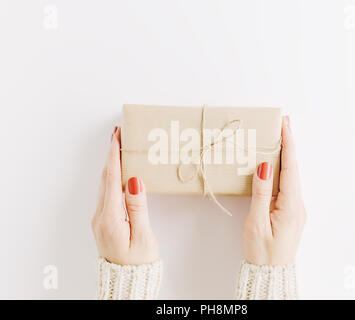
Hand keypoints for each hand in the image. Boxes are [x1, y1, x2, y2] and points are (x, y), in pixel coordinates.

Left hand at [91, 126, 158, 265]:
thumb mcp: (143, 236)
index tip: (117, 136)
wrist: (126, 282)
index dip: (114, 155)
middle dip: (111, 154)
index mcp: (110, 218)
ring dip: (111, 164)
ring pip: (105, 184)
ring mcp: (100, 218)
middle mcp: (101, 215)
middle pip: (105, 178)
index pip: (112, 178)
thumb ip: (137, 207)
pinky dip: (112, 177)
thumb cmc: (138, 262)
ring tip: (119, 147)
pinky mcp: (104, 221)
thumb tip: (133, 180)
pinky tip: (118, 172)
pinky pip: (106, 192)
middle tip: (118, 134)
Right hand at [242, 116, 305, 265]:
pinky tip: (273, 164)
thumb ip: (261, 193)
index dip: (288, 144)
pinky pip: (285, 186)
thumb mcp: (256, 223)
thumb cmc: (262, 252)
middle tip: (281, 123)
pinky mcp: (289, 212)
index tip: (285, 124)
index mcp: (291, 206)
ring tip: (276, 138)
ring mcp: (295, 208)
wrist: (270, 274)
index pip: (290, 168)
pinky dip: (280, 171)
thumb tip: (265, 167)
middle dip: (287, 144)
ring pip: (289, 176)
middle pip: (292, 168)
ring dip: (283, 156)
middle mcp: (297, 205)